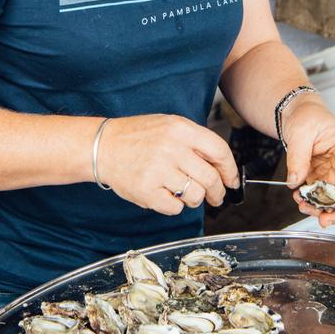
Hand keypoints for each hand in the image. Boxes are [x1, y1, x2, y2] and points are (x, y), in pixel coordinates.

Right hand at [96, 114, 239, 215]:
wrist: (103, 146)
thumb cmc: (137, 136)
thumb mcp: (169, 125)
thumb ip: (195, 141)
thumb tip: (222, 165)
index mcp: (180, 129)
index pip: (219, 150)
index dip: (230, 169)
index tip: (232, 180)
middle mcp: (171, 148)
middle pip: (211, 178)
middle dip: (218, 192)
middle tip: (216, 197)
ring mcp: (159, 171)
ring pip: (195, 195)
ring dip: (194, 199)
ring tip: (184, 192)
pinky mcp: (147, 191)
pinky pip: (175, 208)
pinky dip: (174, 206)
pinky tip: (166, 195)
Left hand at [282, 96, 334, 225]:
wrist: (299, 113)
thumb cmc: (308, 115)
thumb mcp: (301, 131)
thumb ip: (298, 156)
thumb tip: (295, 180)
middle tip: (324, 220)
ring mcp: (333, 172)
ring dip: (323, 209)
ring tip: (305, 207)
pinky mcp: (322, 177)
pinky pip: (321, 195)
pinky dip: (312, 202)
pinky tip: (300, 199)